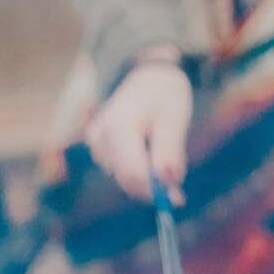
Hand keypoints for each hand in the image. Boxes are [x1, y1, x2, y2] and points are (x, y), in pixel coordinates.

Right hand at [85, 55, 192, 201]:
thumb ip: (170, 151)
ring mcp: (95, 140)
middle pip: (125, 178)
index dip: (156, 190)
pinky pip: (117, 168)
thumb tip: (170, 182)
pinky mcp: (97, 144)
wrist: (147, 74)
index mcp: (119, 126)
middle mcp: (100, 135)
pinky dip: (137, 170)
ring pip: (122, 176)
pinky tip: (149, 155)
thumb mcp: (174, 120)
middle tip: (178, 194)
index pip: (133, 172)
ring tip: (167, 162)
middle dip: (153, 189)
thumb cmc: (164, 94)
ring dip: (146, 179)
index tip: (178, 199)